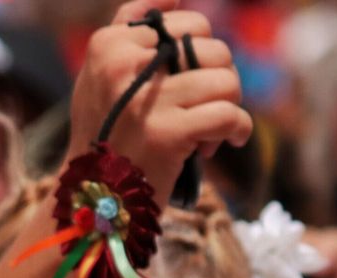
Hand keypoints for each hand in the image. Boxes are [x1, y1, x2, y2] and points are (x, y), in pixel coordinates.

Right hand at [68, 0, 251, 201]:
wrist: (98, 196)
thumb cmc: (108, 133)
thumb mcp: (104, 72)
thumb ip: (132, 29)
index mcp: (110, 43)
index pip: (187, 22)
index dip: (201, 54)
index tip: (189, 83)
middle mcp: (124, 64)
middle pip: (214, 50)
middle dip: (221, 82)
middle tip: (205, 112)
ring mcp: (147, 99)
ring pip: (226, 81)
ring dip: (230, 109)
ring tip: (210, 132)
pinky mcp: (170, 133)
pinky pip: (230, 115)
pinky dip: (238, 130)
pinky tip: (223, 144)